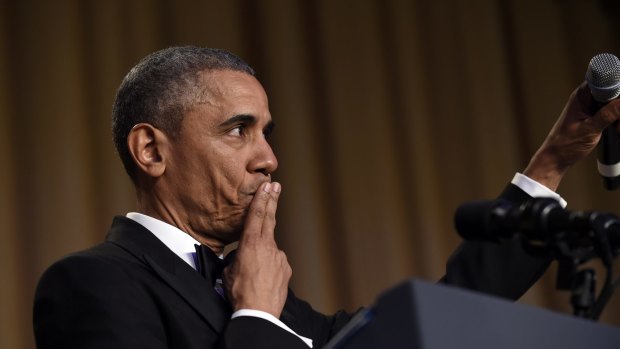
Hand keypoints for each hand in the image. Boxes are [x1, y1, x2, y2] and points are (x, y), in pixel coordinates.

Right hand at [222, 181, 290, 316]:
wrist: (258, 312)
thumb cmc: (240, 293)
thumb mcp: (227, 272)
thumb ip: (235, 258)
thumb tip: (238, 257)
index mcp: (251, 243)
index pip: (257, 215)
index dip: (262, 198)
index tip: (267, 185)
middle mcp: (268, 247)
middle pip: (269, 219)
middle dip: (272, 201)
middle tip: (276, 186)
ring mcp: (279, 257)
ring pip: (270, 249)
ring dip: (263, 254)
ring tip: (253, 272)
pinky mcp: (286, 269)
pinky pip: (276, 263)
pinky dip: (270, 267)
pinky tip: (263, 279)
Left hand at [524, 82, 619, 190]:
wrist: (557, 158)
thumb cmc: (566, 144)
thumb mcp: (589, 130)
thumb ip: (607, 115)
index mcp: (582, 95)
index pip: (606, 81)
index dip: (617, 89)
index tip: (618, 105)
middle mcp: (587, 97)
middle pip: (614, 92)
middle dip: (619, 106)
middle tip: (618, 124)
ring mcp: (591, 106)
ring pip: (615, 103)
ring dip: (619, 116)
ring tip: (617, 129)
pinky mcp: (595, 115)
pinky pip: (612, 112)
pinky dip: (617, 120)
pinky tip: (616, 129)